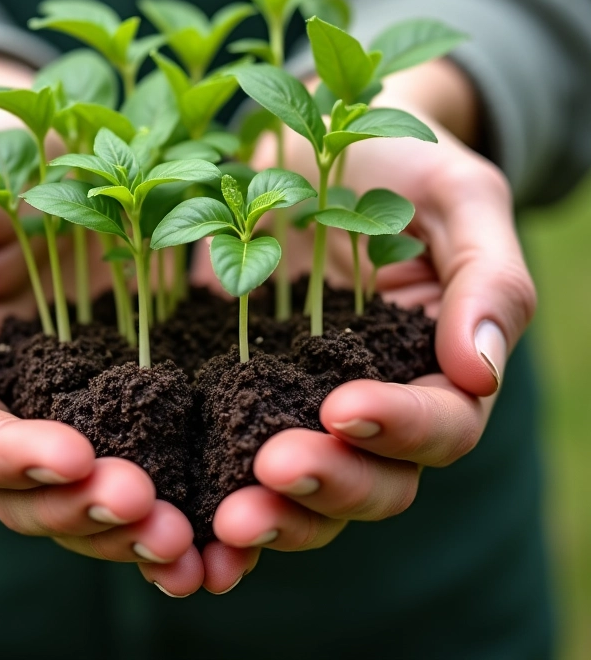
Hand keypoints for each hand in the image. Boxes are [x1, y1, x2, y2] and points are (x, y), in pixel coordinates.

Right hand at [0, 53, 201, 595]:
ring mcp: (79, 404)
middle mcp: (14, 404)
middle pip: (31, 492)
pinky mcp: (139, 391)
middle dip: (83, 512)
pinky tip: (218, 519)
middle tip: (146, 513)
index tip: (74, 459)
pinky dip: (182, 493)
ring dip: (134, 525)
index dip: (12, 461)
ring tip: (187, 537)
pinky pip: (157, 454)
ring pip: (93, 494)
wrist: (55, 144)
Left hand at [192, 59, 535, 593]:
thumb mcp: (457, 198)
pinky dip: (206, 495)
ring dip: (270, 514)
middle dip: (328, 486)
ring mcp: (299, 404)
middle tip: (273, 471)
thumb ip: (487, 278)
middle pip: (372, 481)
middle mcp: (372, 403)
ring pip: (301, 491)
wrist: (317, 143)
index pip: (441, 425)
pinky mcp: (235, 393)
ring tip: (224, 520)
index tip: (345, 408)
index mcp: (434, 368)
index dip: (401, 428)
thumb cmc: (400, 164)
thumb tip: (479, 371)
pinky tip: (178, 515)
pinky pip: (226, 456)